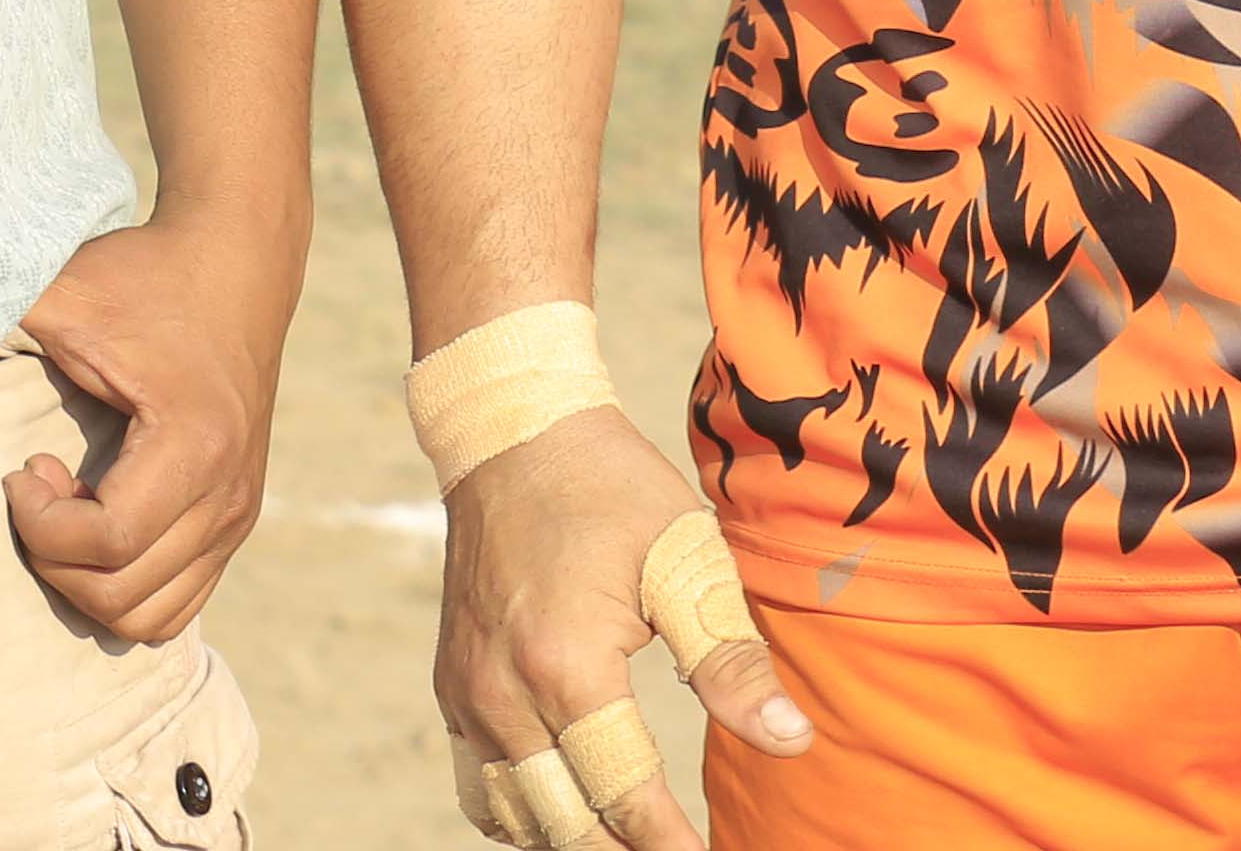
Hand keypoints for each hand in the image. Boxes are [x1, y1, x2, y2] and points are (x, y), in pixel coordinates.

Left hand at [3, 213, 292, 646]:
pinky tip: (99, 525)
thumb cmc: (144, 276)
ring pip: (147, 616)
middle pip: (121, 593)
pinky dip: (124, 590)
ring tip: (68, 510)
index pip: (108, 542)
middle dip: (54, 556)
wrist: (234, 262)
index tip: (20, 469)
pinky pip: (177, 606)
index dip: (41, 525)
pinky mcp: (236, 521)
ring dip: (87, 581)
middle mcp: (228, 494)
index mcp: (195, 442)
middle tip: (37, 487)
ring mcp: (237, 514)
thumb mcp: (67, 288)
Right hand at [435, 408, 805, 850]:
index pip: (625, 797)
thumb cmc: (610, 488)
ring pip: (513, 818)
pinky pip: (479, 782)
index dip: (671, 844)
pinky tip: (566, 808)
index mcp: (566, 671)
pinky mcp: (451, 683)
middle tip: (675, 850)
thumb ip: (732, 660)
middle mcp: (503, 697)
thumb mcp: (686, 559)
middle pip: (565, 826)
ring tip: (626, 836)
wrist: (512, 432)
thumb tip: (790, 741)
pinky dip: (521, 812)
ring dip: (571, 838)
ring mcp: (468, 695)